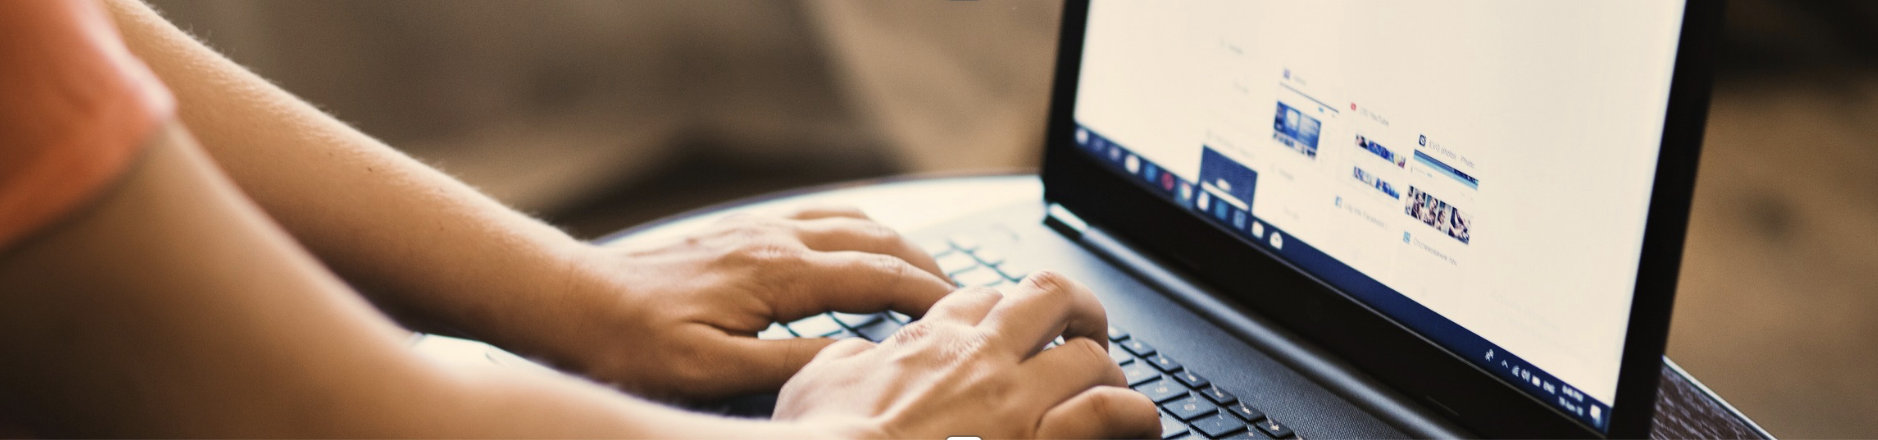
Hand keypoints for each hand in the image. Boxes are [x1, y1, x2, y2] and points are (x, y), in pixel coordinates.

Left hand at [543, 205, 956, 401]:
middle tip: (965, 298)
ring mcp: (758, 230)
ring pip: (851, 222)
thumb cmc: (633, 344)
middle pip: (878, 240)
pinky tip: (860, 249)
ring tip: (927, 274)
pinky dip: (859, 231)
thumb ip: (795, 364)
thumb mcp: (718, 372)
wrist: (573, 303)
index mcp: (778, 273)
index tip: (968, 315)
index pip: (880, 276)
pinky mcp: (740, 233)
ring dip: (898, 244)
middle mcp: (775, 240)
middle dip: (928, 265)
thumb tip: (860, 361)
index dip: (932, 296)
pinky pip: (819, 218)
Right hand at [773, 272, 1161, 438]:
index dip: (1005, 311)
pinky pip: (1112, 412)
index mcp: (926, 340)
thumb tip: (855, 358)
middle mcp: (978, 356)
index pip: (981, 298)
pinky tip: (1140, 427)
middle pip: (1050, 300)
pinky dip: (1136, 416)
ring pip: (1091, 356)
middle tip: (1087, 338)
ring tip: (1117, 396)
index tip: (1013, 331)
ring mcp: (1014, 398)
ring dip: (1108, 374)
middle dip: (1078, 315)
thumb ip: (846, 363)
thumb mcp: (814, 385)